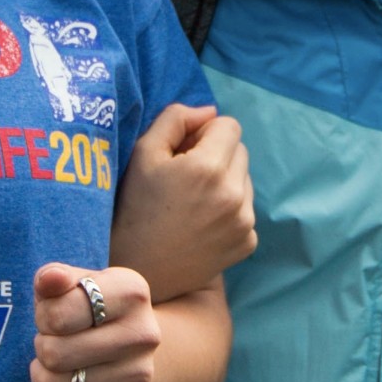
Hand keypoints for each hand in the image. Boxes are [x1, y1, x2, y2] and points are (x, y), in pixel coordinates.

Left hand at [30, 264, 163, 381]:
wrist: (138, 347)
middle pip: (53, 353)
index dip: (43, 316)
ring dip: (44, 377)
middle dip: (42, 347)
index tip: (54, 315)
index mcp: (131, 292)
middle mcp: (144, 333)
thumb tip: (49, 279)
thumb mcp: (76, 284)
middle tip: (55, 342)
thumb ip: (54, 277)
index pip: (56, 313)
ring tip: (59, 365)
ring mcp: (142, 374)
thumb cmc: (92, 310)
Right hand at [108, 105, 252, 302]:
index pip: (229, 126)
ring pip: (244, 180)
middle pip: (240, 151)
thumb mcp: (143, 153)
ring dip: (225, 182)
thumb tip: (209, 111)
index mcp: (208, 168)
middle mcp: (233, 195)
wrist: (136, 269)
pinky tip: (201, 223)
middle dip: (217, 155)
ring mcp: (244, 222)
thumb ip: (176, 118)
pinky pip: (245, 210)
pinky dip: (229, 211)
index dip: (205, 132)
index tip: (184, 150)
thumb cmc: (134, 207)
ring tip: (193, 202)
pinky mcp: (247, 243)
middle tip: (186, 176)